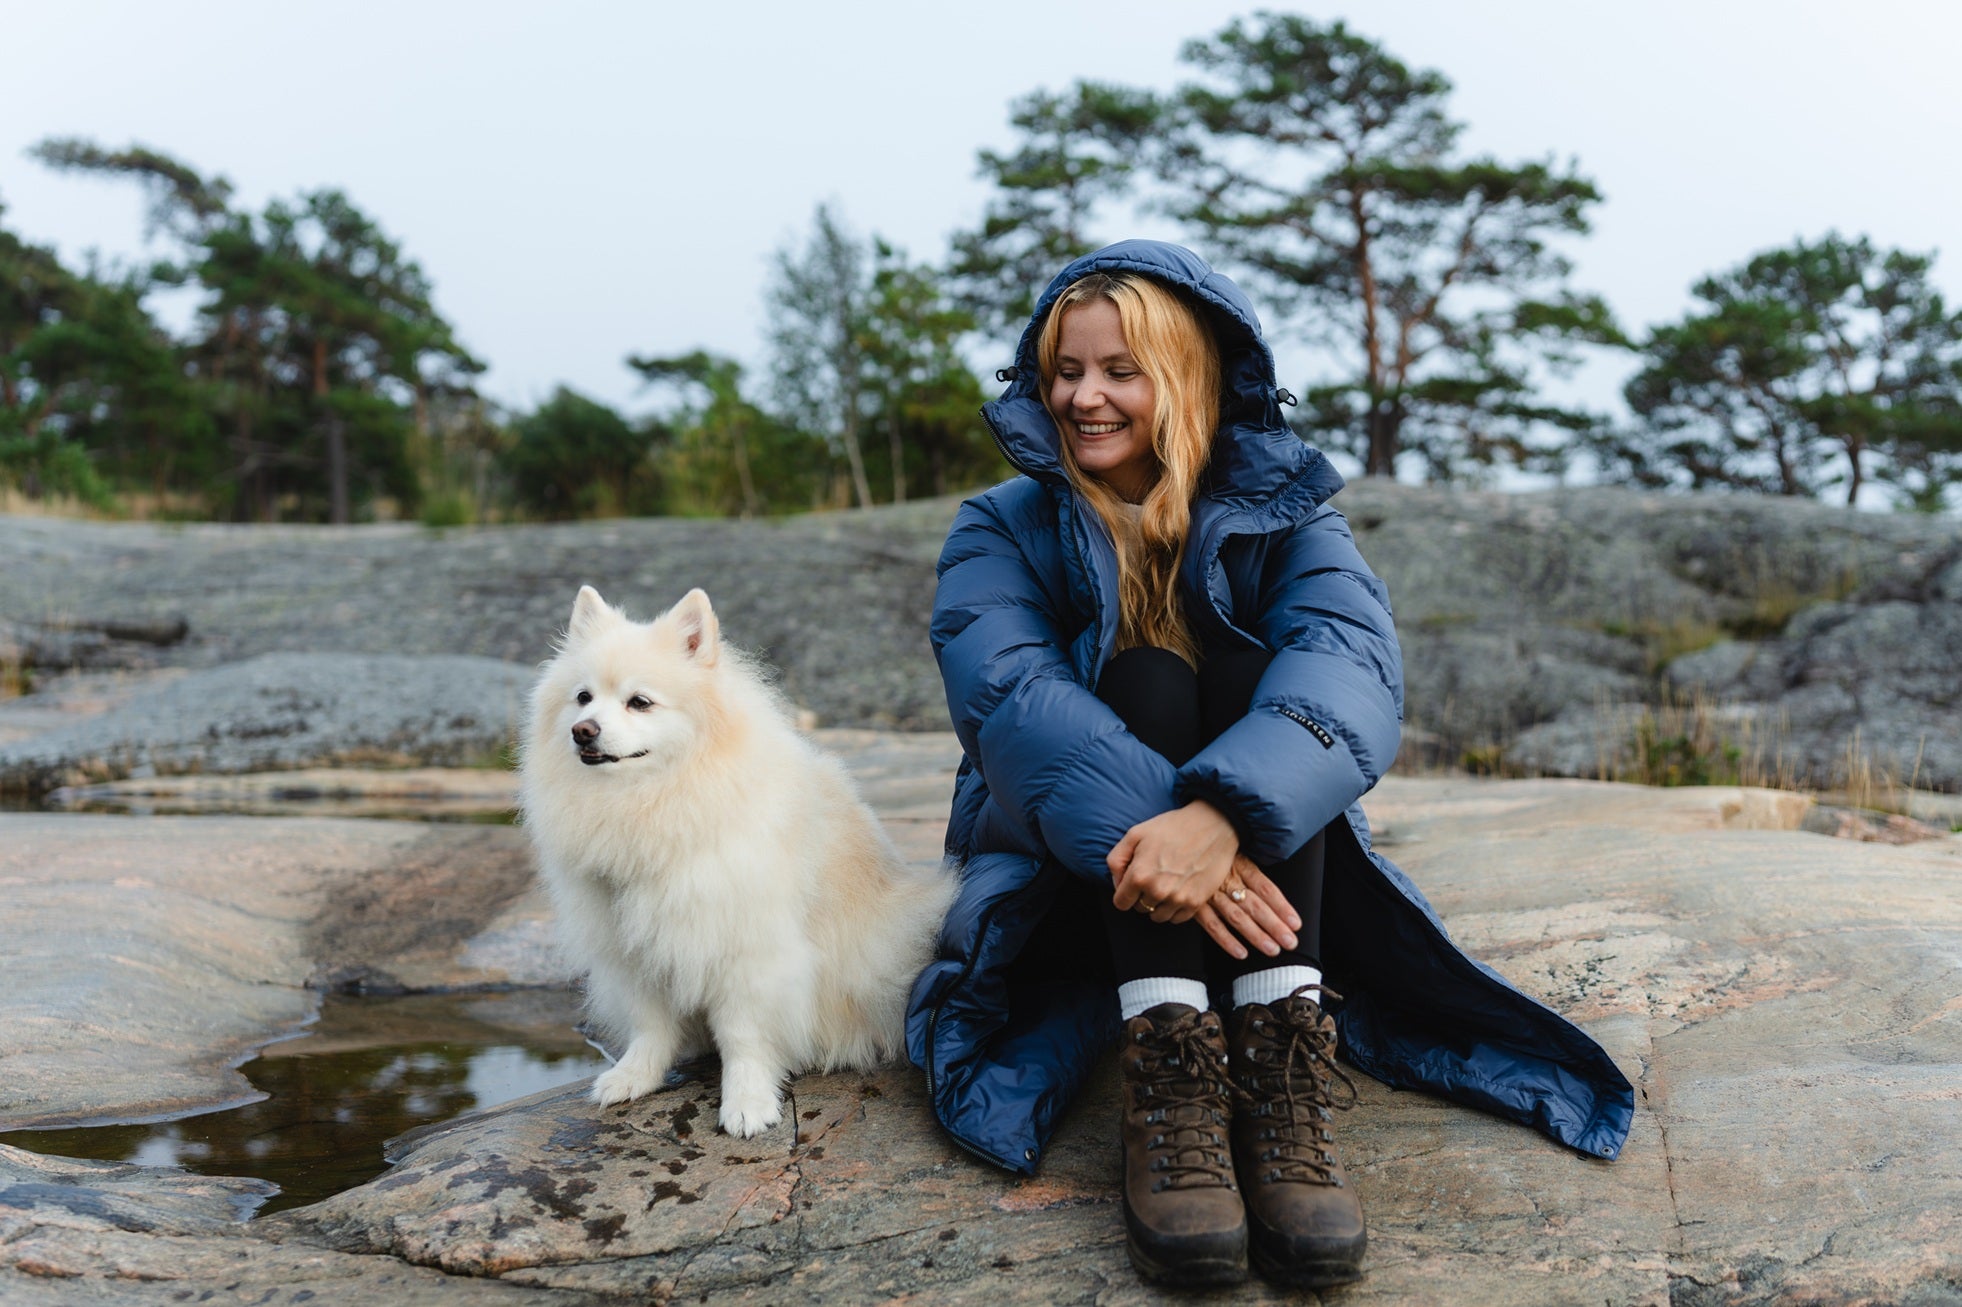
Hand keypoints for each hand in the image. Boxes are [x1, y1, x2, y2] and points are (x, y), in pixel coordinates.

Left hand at [1108, 799, 1239, 919]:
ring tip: (1166, 884)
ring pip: (1158, 916)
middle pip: (1139, 909)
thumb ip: (1116, 859)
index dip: (1124, 892)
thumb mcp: (1135, 833)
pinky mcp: (1196, 902)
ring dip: (1158, 904)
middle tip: (1154, 876)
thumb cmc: (1173, 826)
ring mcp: (1178, 899)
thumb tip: (1117, 883)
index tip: (1133, 882)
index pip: (1121, 903)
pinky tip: (1179, 890)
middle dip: (1142, 896)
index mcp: (1139, 875)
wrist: (1213, 825)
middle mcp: (1157, 891)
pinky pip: (1177, 919)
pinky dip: (1175, 909)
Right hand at [1191, 856, 1302, 961]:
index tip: (1296, 924)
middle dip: (1274, 926)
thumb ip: (1248, 868)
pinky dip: (1226, 940)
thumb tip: (1270, 888)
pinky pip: (1211, 924)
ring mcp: (1210, 892)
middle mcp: (1227, 879)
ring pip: (1236, 917)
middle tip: (1290, 942)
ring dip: (1255, 935)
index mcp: (1240, 865)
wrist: (1177, 845)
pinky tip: (1241, 953)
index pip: (1266, 888)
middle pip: (1255, 905)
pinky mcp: (1194, 903)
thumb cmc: (1209, 848)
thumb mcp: (1231, 850)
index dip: (1282, 906)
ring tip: (1272, 950)